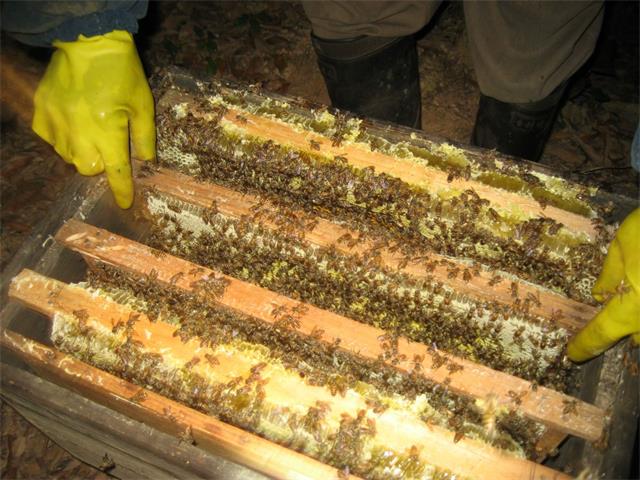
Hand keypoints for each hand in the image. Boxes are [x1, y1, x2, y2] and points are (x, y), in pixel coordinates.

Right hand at [32, 30, 154, 208]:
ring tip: (90, 131)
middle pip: (87, 169)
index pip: (116, 171)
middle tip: (107, 147)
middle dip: (100, 165)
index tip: (124, 203)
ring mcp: (56, 122)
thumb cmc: (122, 72)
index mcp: (108, 131)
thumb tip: (146, 161)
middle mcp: (79, 132)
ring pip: (67, 156)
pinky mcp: (41, 111)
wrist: (89, 42)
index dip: (122, 190)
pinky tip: (72, 123)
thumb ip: (144, 136)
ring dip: (81, 152)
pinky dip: (62, 138)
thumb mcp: (143, 104)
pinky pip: (50, 139)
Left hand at [567, 208, 639, 361]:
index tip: (573, 353)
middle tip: (610, 318)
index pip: (600, 334)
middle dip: (623, 328)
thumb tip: (599, 295)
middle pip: (635, 334)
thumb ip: (609, 275)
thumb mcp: (622, 246)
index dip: (585, 345)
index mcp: (631, 308)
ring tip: (634, 304)